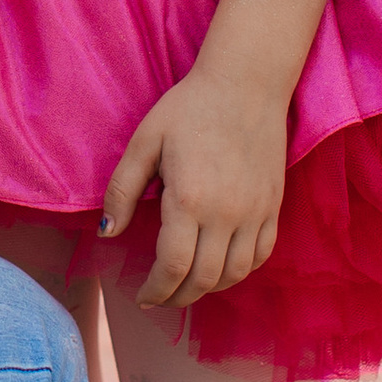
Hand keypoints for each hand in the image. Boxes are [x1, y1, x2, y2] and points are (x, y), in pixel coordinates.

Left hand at [101, 68, 288, 307]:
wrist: (246, 83)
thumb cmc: (189, 108)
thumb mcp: (144, 142)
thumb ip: (122, 190)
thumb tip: (108, 233)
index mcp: (189, 199)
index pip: (173, 267)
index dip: (155, 290)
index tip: (143, 296)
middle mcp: (226, 213)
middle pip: (204, 279)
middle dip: (178, 297)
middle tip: (160, 297)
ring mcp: (255, 211)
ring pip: (236, 273)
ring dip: (209, 288)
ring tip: (188, 286)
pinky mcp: (273, 205)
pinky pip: (261, 254)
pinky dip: (241, 270)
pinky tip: (222, 267)